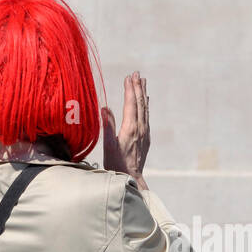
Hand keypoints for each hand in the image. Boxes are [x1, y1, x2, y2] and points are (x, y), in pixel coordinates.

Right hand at [102, 72, 148, 189]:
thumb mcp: (109, 145)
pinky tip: (146, 101)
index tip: (129, 77)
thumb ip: (108, 125)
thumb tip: (104, 108)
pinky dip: (146, 105)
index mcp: (131, 128)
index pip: (131, 104)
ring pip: (145, 108)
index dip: (130, 89)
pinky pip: (147, 116)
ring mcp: (145, 132)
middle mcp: (140, 128)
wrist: (130, 177)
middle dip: (138, 87)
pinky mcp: (146, 137)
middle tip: (137, 74)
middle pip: (140, 103)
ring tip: (143, 81)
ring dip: (143, 94)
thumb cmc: (116, 163)